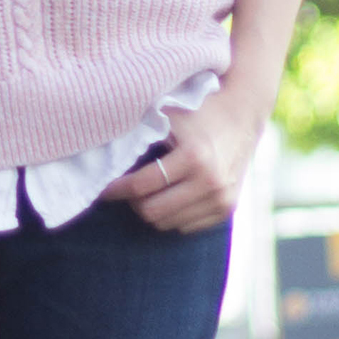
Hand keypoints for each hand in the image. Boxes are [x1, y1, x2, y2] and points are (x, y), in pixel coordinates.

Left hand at [107, 90, 265, 231]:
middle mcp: (211, 182)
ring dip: (152, 209)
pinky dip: (172, 215)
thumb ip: (138, 127)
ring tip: (149, 189)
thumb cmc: (198, 111)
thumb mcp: (168, 113)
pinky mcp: (227, 209)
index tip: (103, 187)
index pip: (141, 186)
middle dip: (133, 202)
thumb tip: (96, 139)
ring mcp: (221, 199)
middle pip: (152, 212)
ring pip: (167, 223)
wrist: (242, 116)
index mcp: (194, 157)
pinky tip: (171, 195)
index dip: (115, 189)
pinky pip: (185, 227)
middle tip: (126, 188)